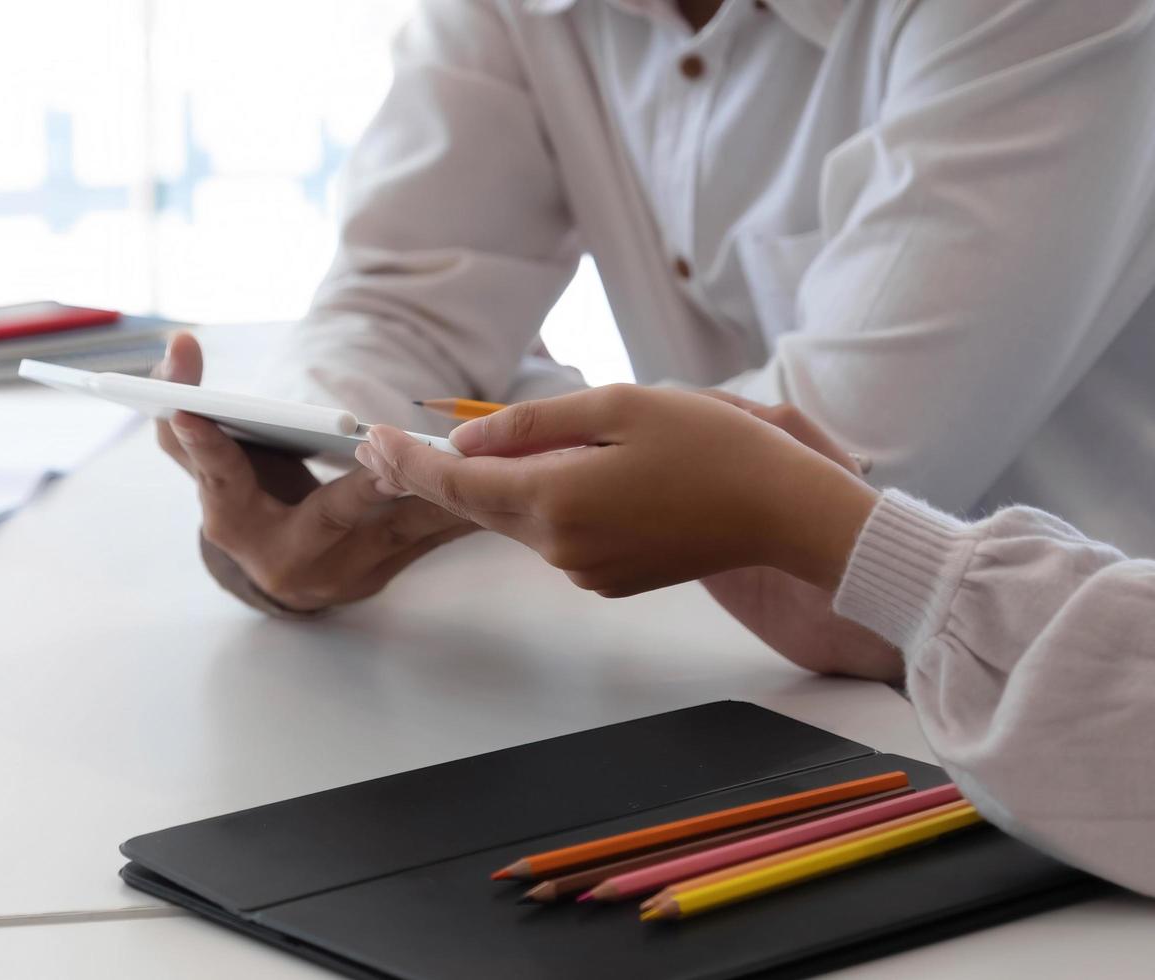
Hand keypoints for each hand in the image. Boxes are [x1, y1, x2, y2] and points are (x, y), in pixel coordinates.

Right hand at [151, 333, 474, 613]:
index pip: (219, 477)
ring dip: (434, 493)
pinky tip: (497, 480)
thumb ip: (186, 403)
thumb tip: (179, 342)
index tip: (196, 414)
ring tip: (464, 459)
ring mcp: (342, 569)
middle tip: (384, 448)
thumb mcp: (209, 459)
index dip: (206, 447)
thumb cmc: (246, 498)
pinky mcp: (386, 571)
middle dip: (362, 483)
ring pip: (396, 526)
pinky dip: (460, 508)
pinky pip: (429, 538)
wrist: (285, 570)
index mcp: (232, 521)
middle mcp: (286, 555)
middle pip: (330, 514)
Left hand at [355, 384, 900, 678]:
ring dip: (493, 485)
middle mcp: (561, 545)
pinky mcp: (607, 578)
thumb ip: (535, 424)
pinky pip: (553, 533)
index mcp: (558, 500)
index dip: (408, 461)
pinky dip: (537, 503)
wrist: (784, 513)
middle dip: (428, 474)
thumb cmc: (714, 449)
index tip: (370, 441)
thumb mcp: (620, 407)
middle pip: (477, 505)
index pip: (459, 481)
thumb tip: (468, 439)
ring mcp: (584, 569)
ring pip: (515, 519)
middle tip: (378, 446)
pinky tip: (551, 474)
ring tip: (470, 451)